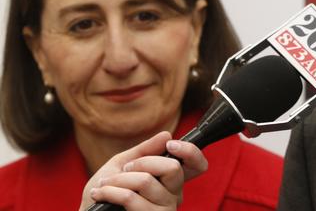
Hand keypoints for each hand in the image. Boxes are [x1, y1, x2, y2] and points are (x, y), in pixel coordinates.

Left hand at [79, 131, 207, 209]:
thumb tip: (167, 135)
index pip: (198, 166)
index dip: (190, 152)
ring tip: (104, 184)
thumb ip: (144, 150)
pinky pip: (131, 198)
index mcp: (172, 181)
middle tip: (125, 168)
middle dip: (143, 162)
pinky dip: (111, 191)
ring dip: (119, 180)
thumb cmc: (107, 190)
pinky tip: (100, 194)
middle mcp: (174, 196)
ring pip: (146, 182)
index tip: (169, 145)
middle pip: (173, 168)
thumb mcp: (122, 164)